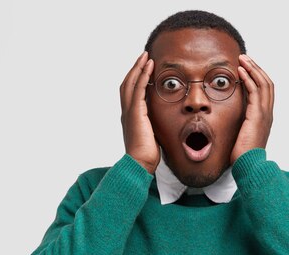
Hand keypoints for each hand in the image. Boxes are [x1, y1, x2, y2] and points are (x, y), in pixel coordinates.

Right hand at [120, 51, 159, 173]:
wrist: (140, 164)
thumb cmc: (147, 156)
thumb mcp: (151, 136)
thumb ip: (153, 126)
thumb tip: (162, 125)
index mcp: (130, 117)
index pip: (130, 93)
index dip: (136, 79)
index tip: (144, 69)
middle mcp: (126, 112)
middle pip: (127, 83)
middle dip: (135, 69)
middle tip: (144, 57)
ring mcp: (129, 112)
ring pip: (130, 83)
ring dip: (138, 68)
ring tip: (146, 57)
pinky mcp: (135, 113)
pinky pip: (138, 89)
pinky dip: (142, 76)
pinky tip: (149, 67)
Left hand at [230, 54, 274, 164]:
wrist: (248, 165)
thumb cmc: (242, 156)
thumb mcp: (241, 135)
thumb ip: (240, 124)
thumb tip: (231, 121)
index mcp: (265, 118)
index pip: (265, 91)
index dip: (257, 77)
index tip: (246, 68)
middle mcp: (268, 113)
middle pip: (267, 83)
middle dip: (256, 68)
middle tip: (245, 58)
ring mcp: (265, 114)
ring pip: (263, 84)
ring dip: (253, 69)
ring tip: (243, 59)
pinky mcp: (258, 116)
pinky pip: (255, 92)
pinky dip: (249, 79)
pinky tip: (240, 72)